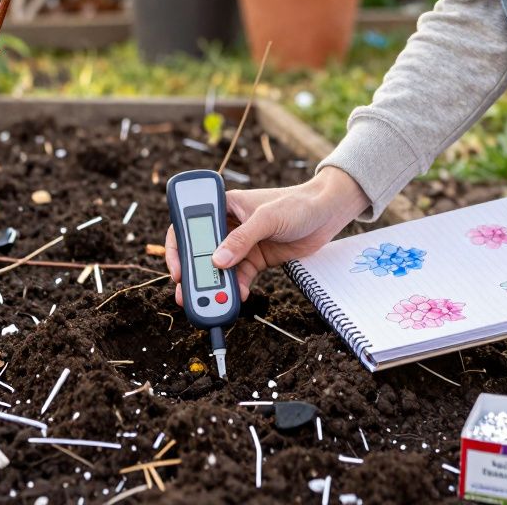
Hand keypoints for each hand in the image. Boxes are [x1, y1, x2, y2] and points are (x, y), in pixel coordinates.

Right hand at [165, 167, 369, 304]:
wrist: (328, 213)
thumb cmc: (298, 204)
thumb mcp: (268, 218)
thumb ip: (242, 239)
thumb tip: (217, 261)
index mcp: (224, 206)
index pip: (190, 225)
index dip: (179, 247)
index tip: (178, 269)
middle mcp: (228, 225)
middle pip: (201, 252)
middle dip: (194, 274)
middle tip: (188, 295)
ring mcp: (242, 244)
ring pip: (219, 269)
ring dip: (215, 286)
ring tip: (213, 303)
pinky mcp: (256, 259)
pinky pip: (239, 277)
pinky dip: (236, 289)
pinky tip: (238, 297)